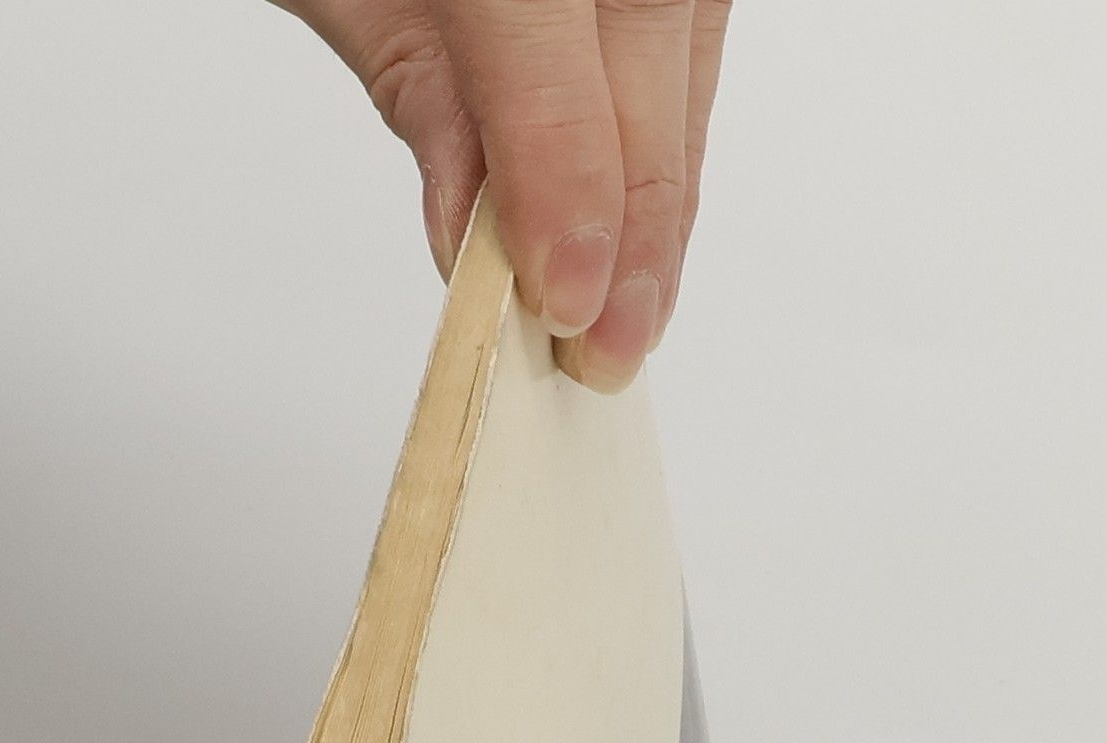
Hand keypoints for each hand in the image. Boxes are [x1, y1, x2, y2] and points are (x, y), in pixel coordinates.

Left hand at [274, 0, 730, 392]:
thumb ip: (417, 82)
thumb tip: (474, 232)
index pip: (550, 61)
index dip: (567, 189)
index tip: (568, 304)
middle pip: (649, 57)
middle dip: (638, 222)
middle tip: (612, 347)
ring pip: (688, 52)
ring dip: (666, 194)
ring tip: (636, 308)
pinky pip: (688, 29)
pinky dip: (664, 130)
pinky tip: (644, 220)